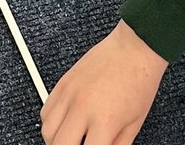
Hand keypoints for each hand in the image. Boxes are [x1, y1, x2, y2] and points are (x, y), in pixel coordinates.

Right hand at [40, 21, 168, 144]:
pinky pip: (45, 110)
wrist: (135, 49)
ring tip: (70, 140)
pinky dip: (51, 123)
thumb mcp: (134, 123)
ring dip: (56, 140)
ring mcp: (69, 94)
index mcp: (104, 120)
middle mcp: (82, 107)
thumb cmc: (139, 80)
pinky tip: (64, 124)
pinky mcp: (63, 83)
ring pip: (47, 130)